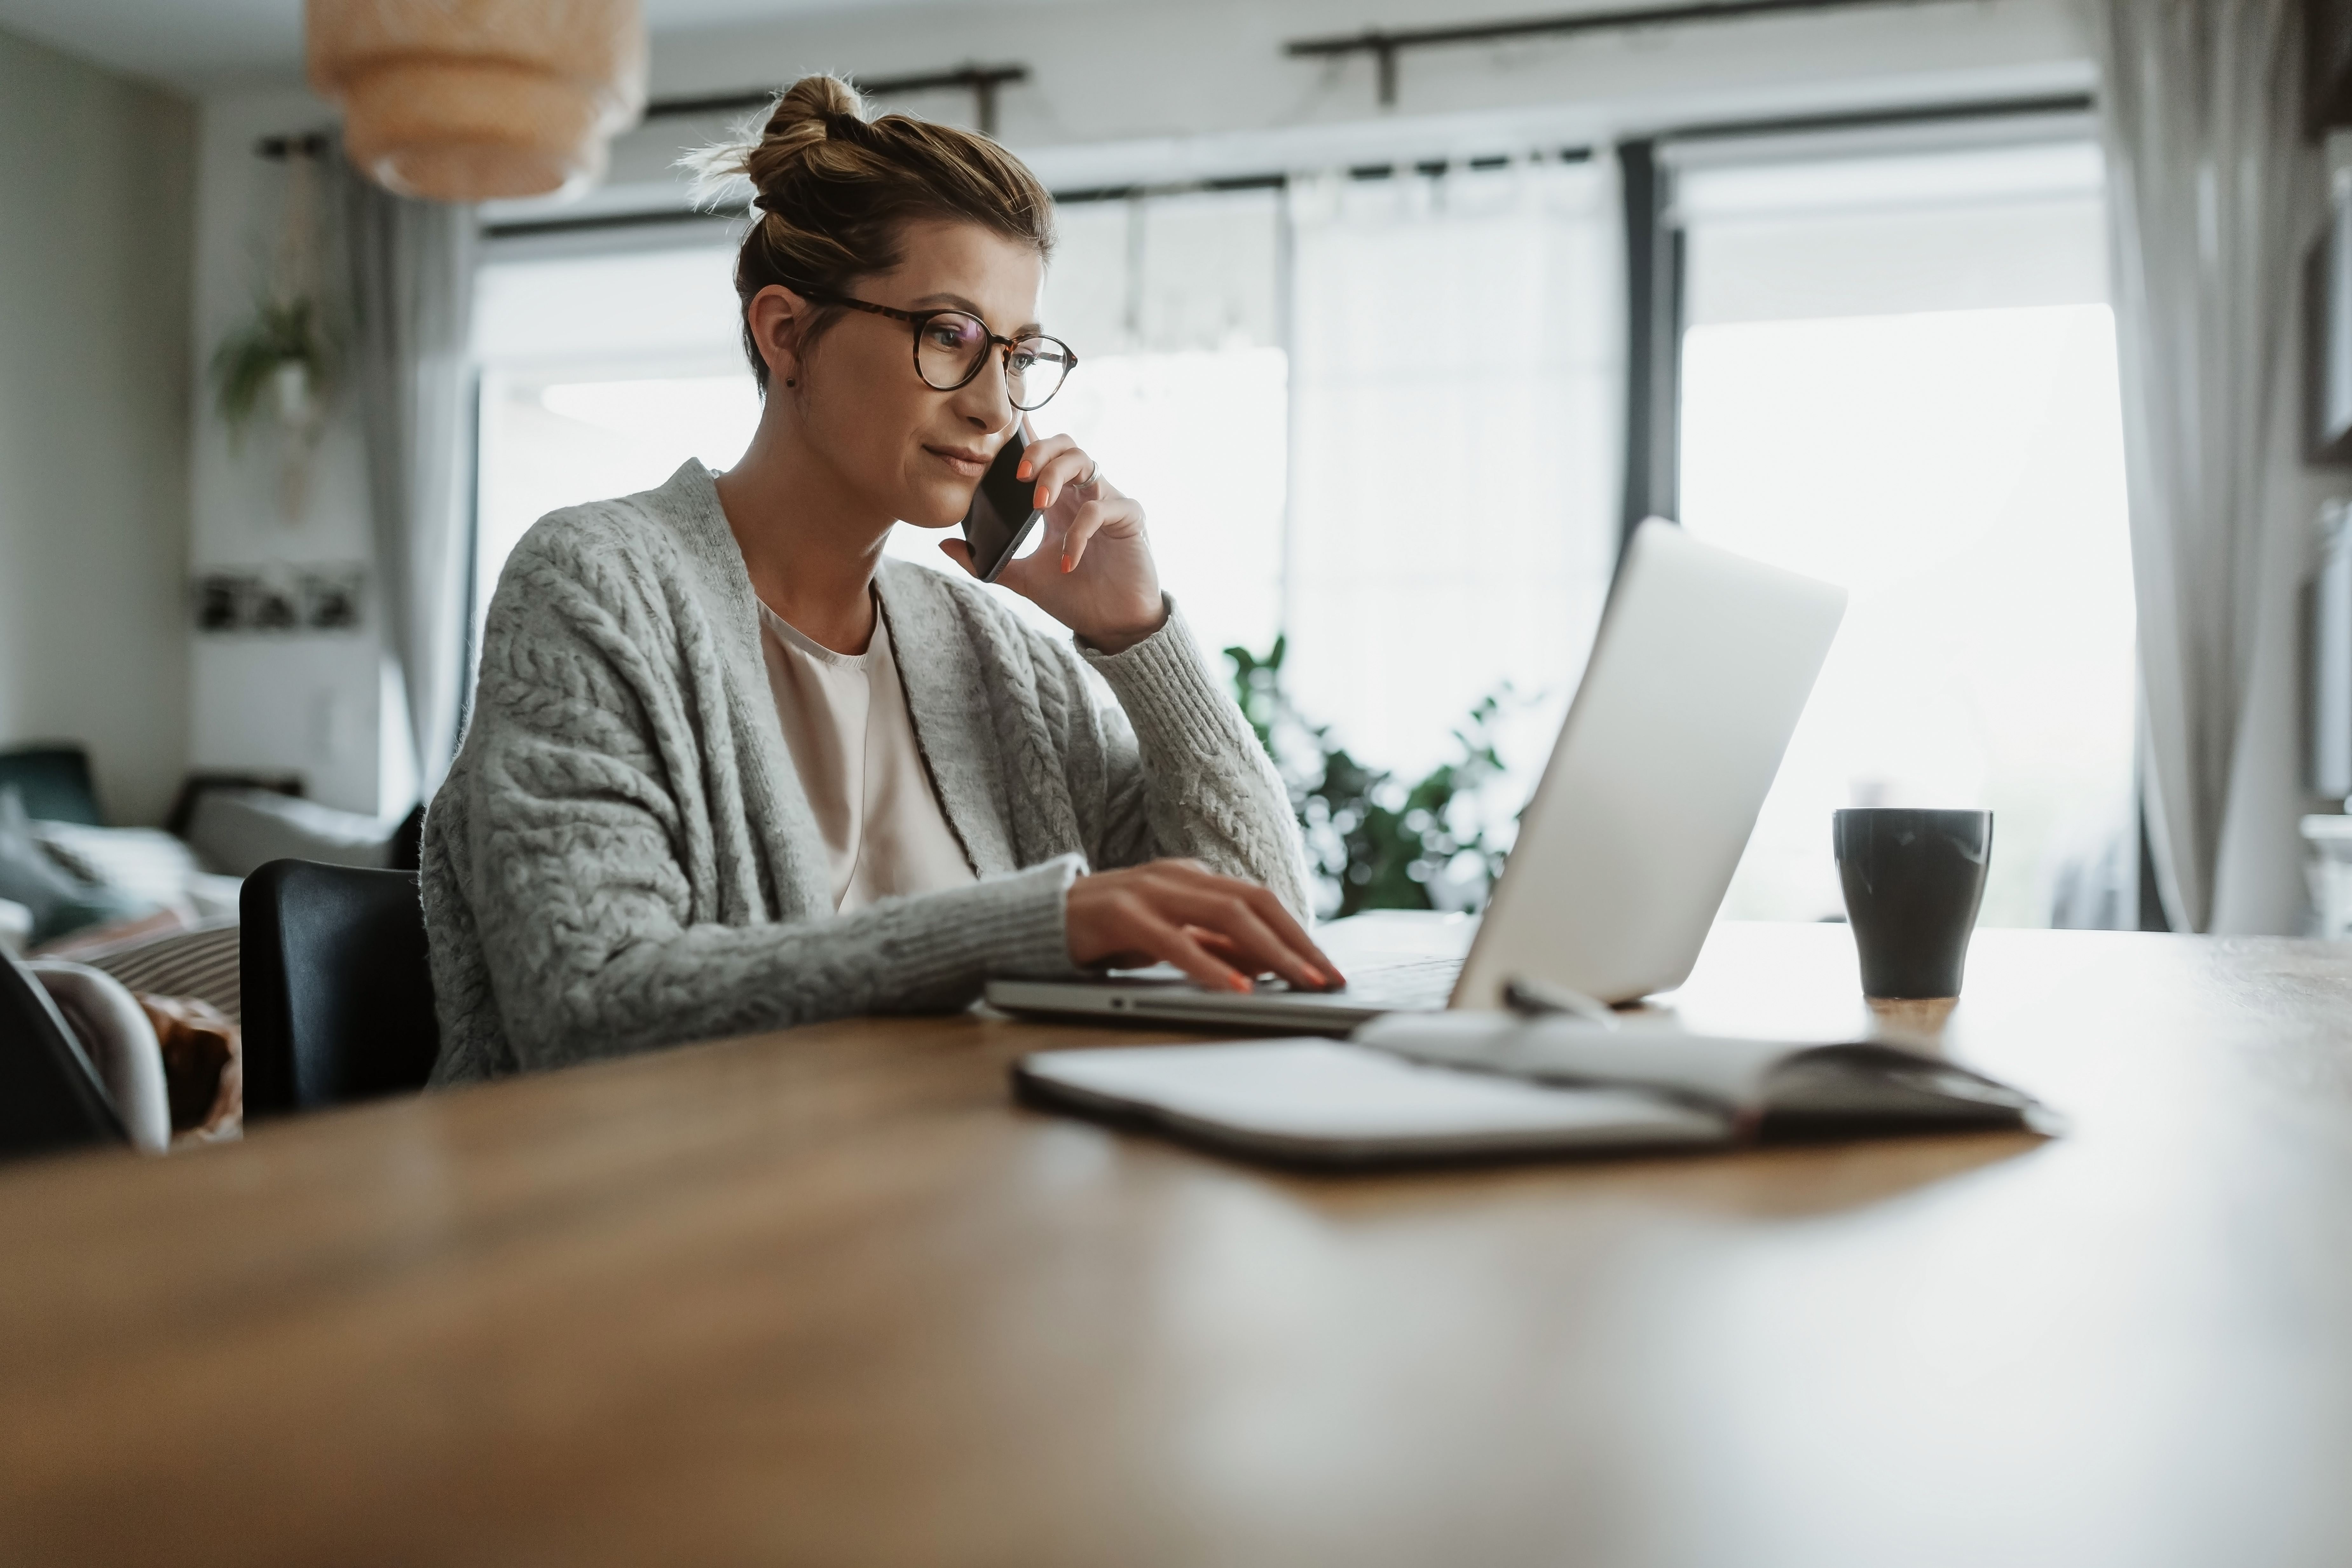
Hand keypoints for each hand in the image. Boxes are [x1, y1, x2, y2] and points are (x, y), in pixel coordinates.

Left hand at [939, 423, 1164, 652]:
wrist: (1112, 626)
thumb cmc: (1074, 597)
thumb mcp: (1022, 578)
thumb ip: (986, 561)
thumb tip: (944, 543)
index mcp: (1059, 501)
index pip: (1043, 456)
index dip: (1026, 437)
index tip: (1001, 433)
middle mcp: (1082, 494)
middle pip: (1065, 445)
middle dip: (1040, 450)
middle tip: (1019, 474)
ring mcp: (1108, 501)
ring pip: (1084, 461)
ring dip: (1055, 476)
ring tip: (1037, 504)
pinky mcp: (1129, 518)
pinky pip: (1100, 509)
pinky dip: (1077, 533)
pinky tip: (1067, 561)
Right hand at [1065, 860, 1345, 993]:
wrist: (1040, 919)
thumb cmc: (1111, 933)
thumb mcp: (1172, 939)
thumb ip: (1213, 946)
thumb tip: (1269, 966)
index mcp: (1194, 878)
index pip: (1260, 901)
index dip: (1299, 934)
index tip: (1329, 969)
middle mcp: (1177, 876)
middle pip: (1254, 902)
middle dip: (1297, 942)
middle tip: (1327, 979)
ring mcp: (1148, 890)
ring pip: (1224, 915)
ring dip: (1269, 952)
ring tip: (1297, 982)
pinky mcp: (1119, 914)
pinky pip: (1173, 942)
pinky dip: (1209, 966)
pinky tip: (1235, 987)